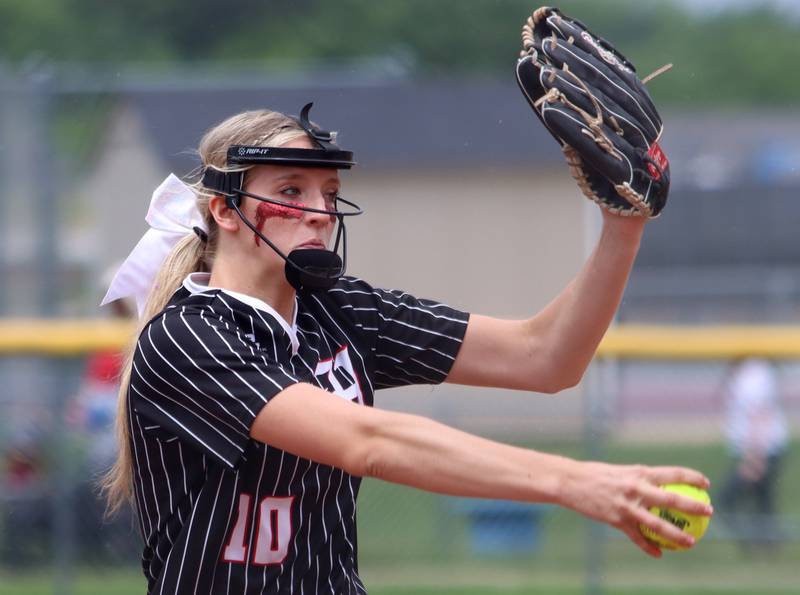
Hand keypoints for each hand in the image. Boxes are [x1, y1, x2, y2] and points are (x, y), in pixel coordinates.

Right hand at [557, 461, 712, 557]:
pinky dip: (649, 547)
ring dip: (676, 535)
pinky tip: (659, 554)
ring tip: (691, 543)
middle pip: (671, 498)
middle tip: (709, 512)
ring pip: (657, 524)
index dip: (692, 477)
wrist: (571, 482)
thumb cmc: (596, 474)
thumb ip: (639, 478)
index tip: (706, 483)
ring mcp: (626, 506)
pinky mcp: (616, 520)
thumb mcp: (621, 471)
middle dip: (693, 506)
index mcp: (639, 472)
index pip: (672, 473)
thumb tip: (658, 483)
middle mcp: (635, 488)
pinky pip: (637, 537)